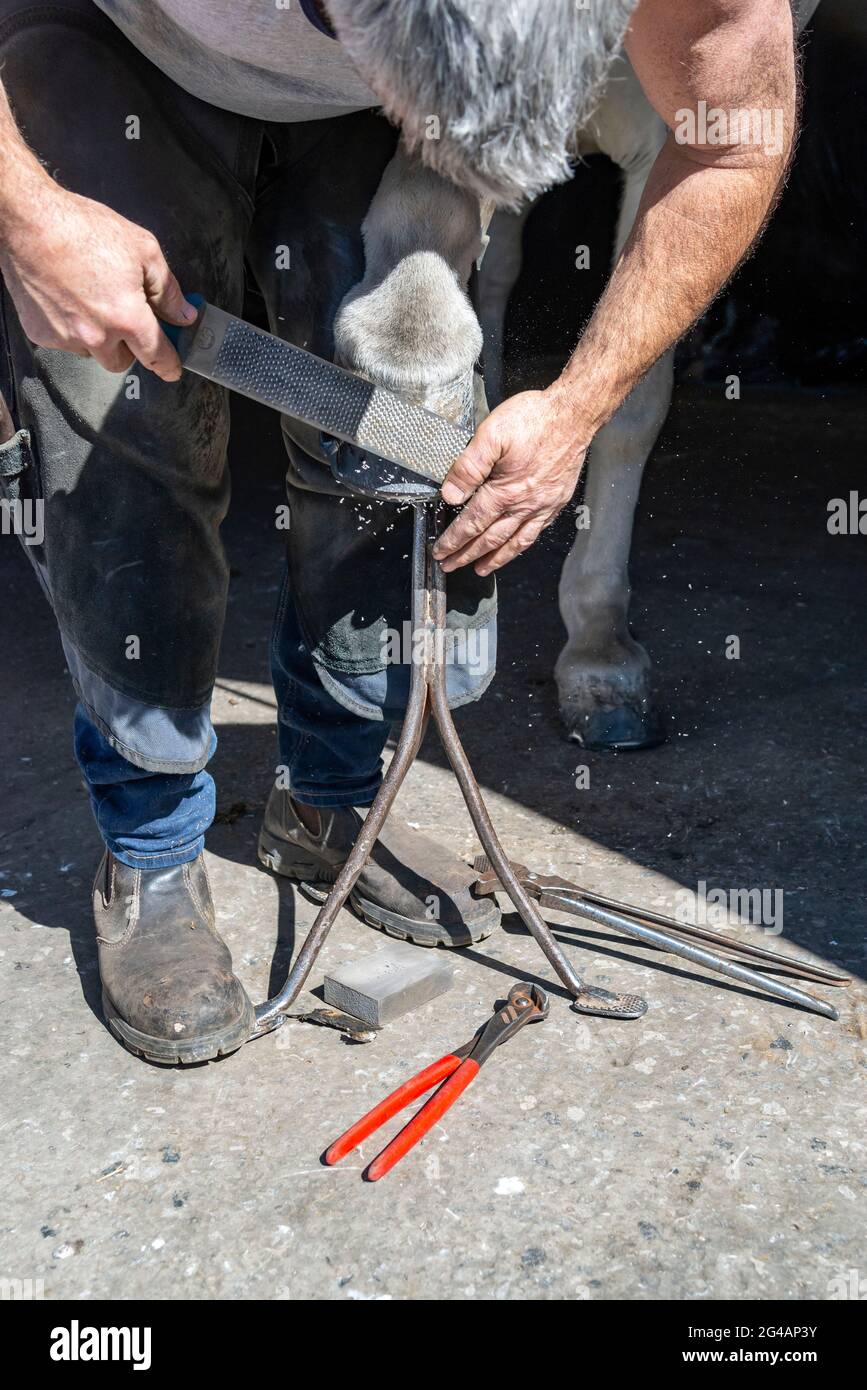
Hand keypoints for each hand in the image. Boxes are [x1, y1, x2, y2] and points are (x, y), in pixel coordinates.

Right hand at [0, 183, 193, 379]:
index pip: (156, 356)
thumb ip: (168, 289)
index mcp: (126, 318)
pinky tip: (67, 298)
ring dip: (98, 338)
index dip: (168, 365)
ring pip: (92, 353)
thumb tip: (184, 315)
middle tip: (124, 318)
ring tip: (91, 300)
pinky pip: (65, 341)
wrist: (29, 221)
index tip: (172, 370)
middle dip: (128, 346)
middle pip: (122, 362)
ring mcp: (66, 338)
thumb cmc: (83, 228)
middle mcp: (97, 336)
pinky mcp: (41, 334)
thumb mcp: (143, 249)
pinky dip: (71, 327)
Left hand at [433, 386, 590, 574]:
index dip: (454, 541)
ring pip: (514, 542)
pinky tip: (514, 548)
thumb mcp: (491, 434)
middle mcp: (523, 505)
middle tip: (450, 566)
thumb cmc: (533, 419)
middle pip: (489, 539)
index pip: (472, 523)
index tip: (440, 552)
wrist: (574, 414)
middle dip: (467, 555)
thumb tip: (451, 495)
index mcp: (504, 491)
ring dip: (494, 558)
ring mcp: (542, 506)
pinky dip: (521, 546)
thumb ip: (469, 467)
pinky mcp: (555, 501)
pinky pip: (535, 532)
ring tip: (480, 569)